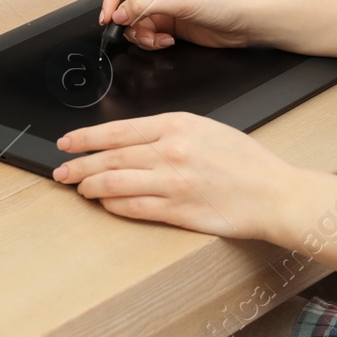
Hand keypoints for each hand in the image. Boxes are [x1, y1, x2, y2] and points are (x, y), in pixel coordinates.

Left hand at [52, 111, 307, 238]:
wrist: (276, 193)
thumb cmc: (245, 161)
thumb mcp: (205, 128)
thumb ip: (168, 131)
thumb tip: (128, 140)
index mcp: (177, 125)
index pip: (117, 130)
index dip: (85, 138)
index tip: (66, 142)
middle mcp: (171, 151)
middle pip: (110, 157)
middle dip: (79, 165)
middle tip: (60, 170)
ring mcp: (174, 182)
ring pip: (116, 183)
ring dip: (91, 186)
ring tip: (79, 188)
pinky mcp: (180, 211)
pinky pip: (135, 207)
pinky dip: (114, 206)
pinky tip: (106, 204)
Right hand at [99, 0, 261, 49]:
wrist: (248, 22)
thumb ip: (144, 5)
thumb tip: (118, 13)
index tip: (109, 14)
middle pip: (122, 0)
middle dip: (126, 19)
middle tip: (131, 29)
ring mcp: (161, 4)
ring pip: (131, 20)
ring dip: (139, 33)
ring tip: (155, 37)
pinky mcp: (167, 23)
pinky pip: (144, 33)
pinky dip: (150, 40)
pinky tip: (166, 40)